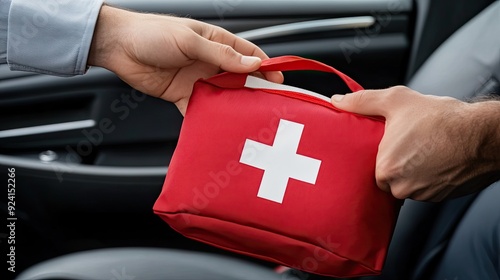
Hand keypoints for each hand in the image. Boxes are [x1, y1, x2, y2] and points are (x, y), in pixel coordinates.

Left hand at [88, 5, 282, 113]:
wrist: (119, 47)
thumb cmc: (152, 34)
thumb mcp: (190, 40)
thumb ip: (221, 54)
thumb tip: (252, 63)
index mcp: (215, 42)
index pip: (247, 54)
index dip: (264, 66)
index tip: (278, 80)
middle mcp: (210, 61)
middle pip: (238, 78)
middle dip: (252, 91)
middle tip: (266, 106)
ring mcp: (198, 80)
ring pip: (223, 95)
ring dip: (233, 106)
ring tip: (246, 119)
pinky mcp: (183, 96)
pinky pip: (201, 109)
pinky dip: (209, 118)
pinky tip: (217, 126)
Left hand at [332, 86, 499, 200]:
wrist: (483, 135)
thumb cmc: (441, 118)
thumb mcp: (396, 101)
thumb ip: (362, 102)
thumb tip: (337, 100)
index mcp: (384, 169)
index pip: (370, 168)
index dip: (379, 153)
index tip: (389, 143)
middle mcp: (401, 188)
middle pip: (387, 177)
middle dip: (395, 162)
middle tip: (406, 143)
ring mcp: (422, 195)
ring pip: (407, 184)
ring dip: (411, 170)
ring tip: (422, 149)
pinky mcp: (440, 198)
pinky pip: (424, 188)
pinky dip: (427, 176)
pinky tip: (434, 159)